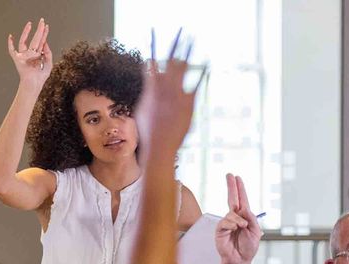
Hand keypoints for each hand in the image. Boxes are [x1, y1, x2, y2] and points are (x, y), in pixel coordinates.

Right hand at [6, 19, 51, 90]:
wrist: (34, 84)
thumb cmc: (41, 76)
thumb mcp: (49, 64)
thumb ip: (48, 53)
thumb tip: (45, 42)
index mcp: (38, 54)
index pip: (41, 41)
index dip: (44, 34)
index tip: (46, 26)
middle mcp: (30, 53)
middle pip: (34, 39)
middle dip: (39, 30)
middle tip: (42, 21)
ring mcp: (23, 55)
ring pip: (24, 41)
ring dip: (26, 32)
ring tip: (30, 24)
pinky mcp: (17, 59)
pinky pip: (12, 50)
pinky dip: (10, 44)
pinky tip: (11, 37)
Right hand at [134, 29, 202, 156]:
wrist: (159, 147)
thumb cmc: (148, 130)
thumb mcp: (141, 108)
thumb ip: (146, 92)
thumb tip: (147, 83)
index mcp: (151, 88)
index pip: (151, 62)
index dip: (153, 47)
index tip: (153, 35)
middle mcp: (164, 88)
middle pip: (170, 60)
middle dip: (176, 44)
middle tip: (182, 31)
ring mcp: (177, 95)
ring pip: (183, 69)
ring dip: (188, 52)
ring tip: (192, 39)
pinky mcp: (189, 104)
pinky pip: (196, 85)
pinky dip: (202, 74)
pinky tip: (207, 64)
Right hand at [214, 174, 262, 263]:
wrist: (240, 260)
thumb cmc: (248, 248)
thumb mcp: (256, 232)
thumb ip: (252, 219)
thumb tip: (244, 209)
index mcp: (245, 217)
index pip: (242, 200)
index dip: (239, 189)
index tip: (237, 178)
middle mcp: (235, 218)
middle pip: (232, 198)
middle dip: (231, 186)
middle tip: (229, 174)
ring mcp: (227, 223)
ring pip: (232, 213)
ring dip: (239, 219)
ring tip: (243, 227)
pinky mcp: (220, 229)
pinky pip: (226, 221)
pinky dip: (232, 224)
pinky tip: (235, 229)